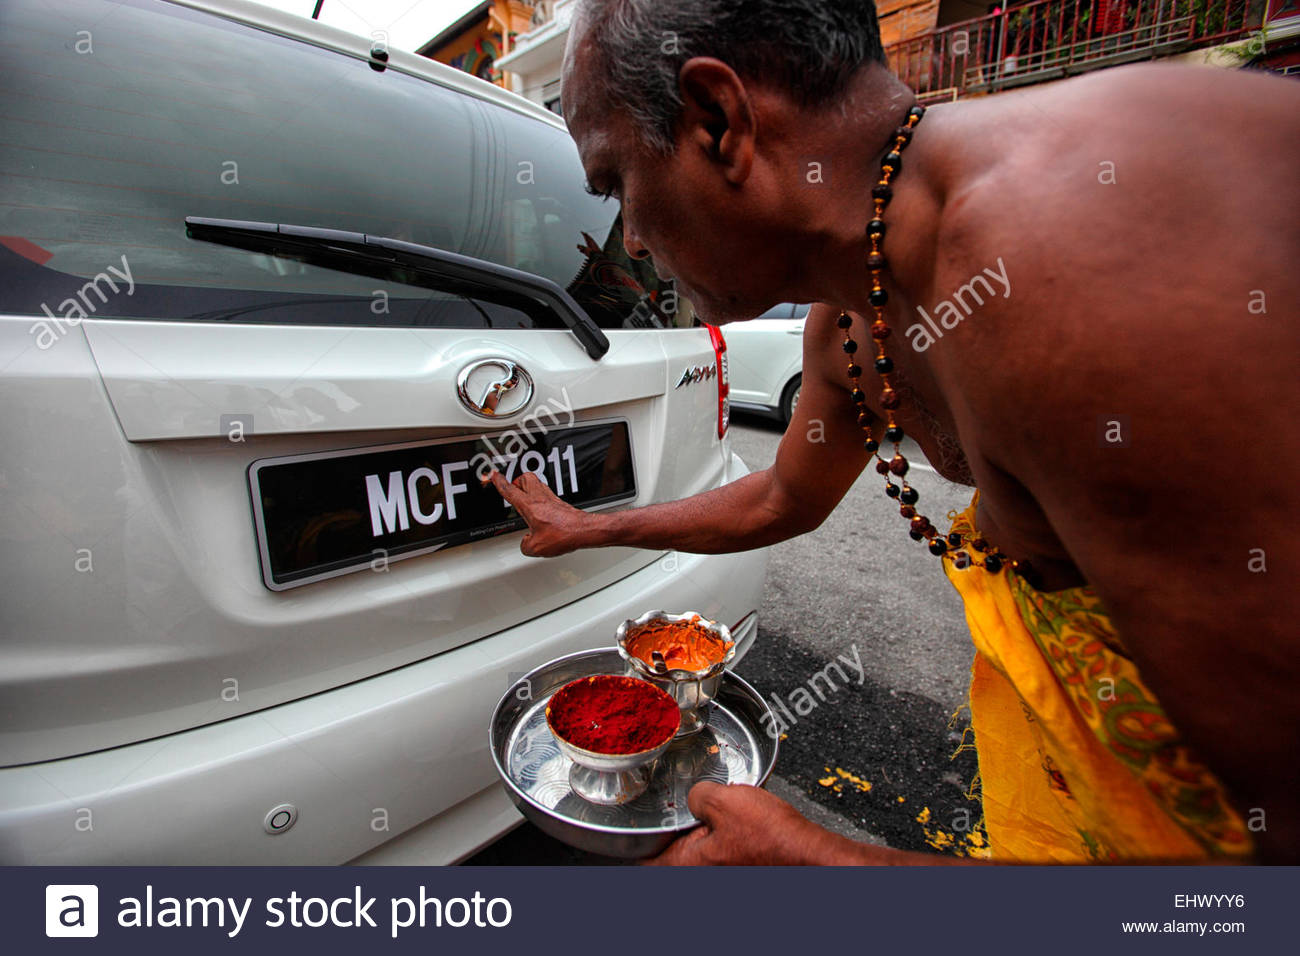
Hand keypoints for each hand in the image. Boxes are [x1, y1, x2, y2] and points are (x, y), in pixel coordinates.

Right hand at [487, 469, 592, 556]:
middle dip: (516, 481)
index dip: (499, 482)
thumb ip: (525, 545)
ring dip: (528, 488)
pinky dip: (539, 498)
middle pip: (524, 477)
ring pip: (536, 483)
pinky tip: (540, 509)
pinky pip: (545, 494)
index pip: (510, 490)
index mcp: (529, 505)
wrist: (584, 530)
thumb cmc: (564, 534)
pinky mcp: (560, 503)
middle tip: (512, 489)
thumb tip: (526, 543)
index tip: (494, 476)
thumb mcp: (536, 547)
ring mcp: (551, 498)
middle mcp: (540, 498)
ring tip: (525, 497)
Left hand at [644, 782, 833, 865]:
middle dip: (671, 834)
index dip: (636, 845)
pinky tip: (732, 817)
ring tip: (706, 809)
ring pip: (698, 852)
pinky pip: (719, 851)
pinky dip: (720, 835)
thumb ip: (698, 795)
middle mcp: (704, 872)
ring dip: (699, 832)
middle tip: (672, 812)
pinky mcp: (741, 866)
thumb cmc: (770, 836)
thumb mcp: (724, 800)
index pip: (648, 864)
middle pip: (672, 856)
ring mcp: (723, 872)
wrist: (806, 852)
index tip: (634, 830)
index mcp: (690, 862)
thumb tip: (695, 795)